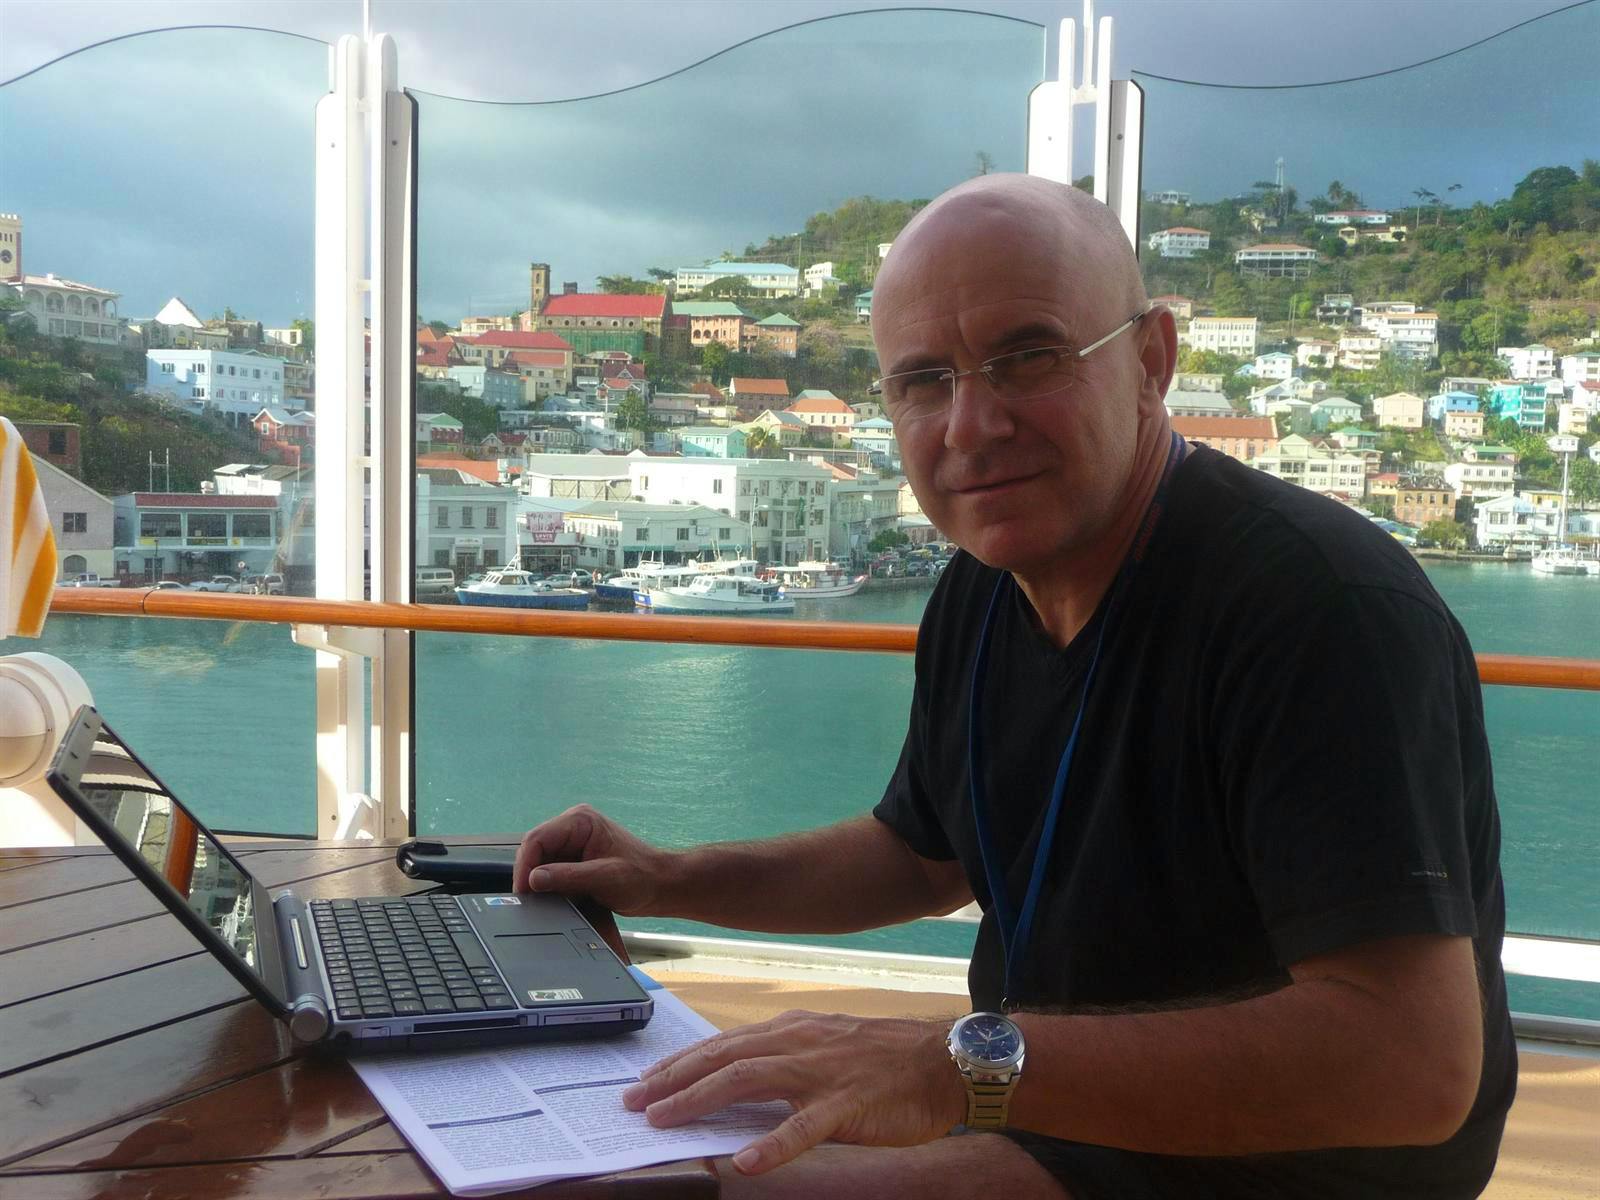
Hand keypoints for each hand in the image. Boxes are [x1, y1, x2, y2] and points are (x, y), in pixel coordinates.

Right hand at [513, 804, 674, 916]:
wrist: (661, 886)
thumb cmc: (642, 877)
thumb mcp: (605, 878)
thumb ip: (568, 877)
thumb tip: (534, 879)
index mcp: (580, 820)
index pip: (537, 839)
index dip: (525, 866)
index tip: (523, 893)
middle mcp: (573, 827)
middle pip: (534, 850)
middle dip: (529, 876)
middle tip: (528, 904)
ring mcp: (572, 843)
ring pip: (539, 862)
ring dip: (538, 883)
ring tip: (542, 904)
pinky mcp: (573, 859)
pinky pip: (550, 871)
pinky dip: (548, 887)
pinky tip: (553, 901)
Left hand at [619, 1009, 965, 1175]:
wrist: (943, 1060)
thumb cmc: (885, 1058)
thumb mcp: (826, 1046)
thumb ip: (784, 1059)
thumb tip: (736, 1080)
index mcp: (792, 1031)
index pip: (722, 1044)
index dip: (680, 1063)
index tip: (644, 1082)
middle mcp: (799, 1043)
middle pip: (723, 1058)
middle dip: (672, 1080)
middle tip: (633, 1103)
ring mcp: (821, 1073)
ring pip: (748, 1080)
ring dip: (700, 1100)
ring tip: (665, 1121)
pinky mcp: (847, 1105)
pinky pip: (803, 1127)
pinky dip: (771, 1145)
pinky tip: (744, 1162)